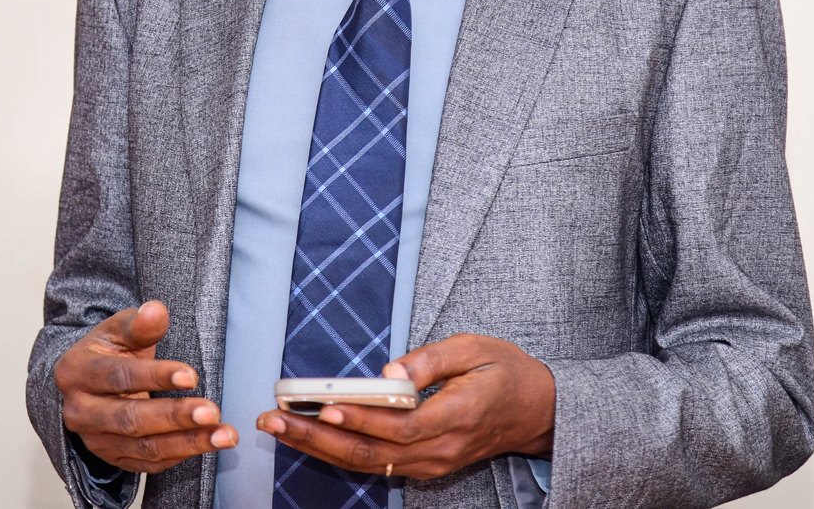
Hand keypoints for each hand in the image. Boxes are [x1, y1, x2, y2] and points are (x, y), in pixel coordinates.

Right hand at [55, 300, 237, 472]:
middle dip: (175, 417)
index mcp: (76, 372)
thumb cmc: (109, 350)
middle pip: (131, 419)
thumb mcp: (120, 330)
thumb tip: (156, 311)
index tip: (191, 376)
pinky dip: (179, 456)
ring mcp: (94, 440)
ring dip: (187, 443)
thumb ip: (140, 324)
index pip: (119, 376)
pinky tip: (206, 445)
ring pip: (143, 448)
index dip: (155, 377)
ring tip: (223, 435)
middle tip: (212, 412)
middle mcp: (80, 411)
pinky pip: (148, 464)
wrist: (88, 381)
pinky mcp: (111, 458)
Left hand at [257, 334, 553, 480]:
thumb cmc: (506, 371)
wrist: (538, 411)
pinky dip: (339, 453)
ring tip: (278, 427)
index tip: (325, 407)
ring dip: (319, 448)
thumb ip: (430, 360)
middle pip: (373, 452)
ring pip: (369, 463)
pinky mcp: (426, 465)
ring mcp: (434, 463)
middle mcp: (442, 449)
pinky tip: (309, 438)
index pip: (401, 425)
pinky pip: (377, 464)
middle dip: (318, 438)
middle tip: (274, 419)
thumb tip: (388, 372)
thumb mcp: (475, 348)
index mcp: (458, 416)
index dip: (362, 419)